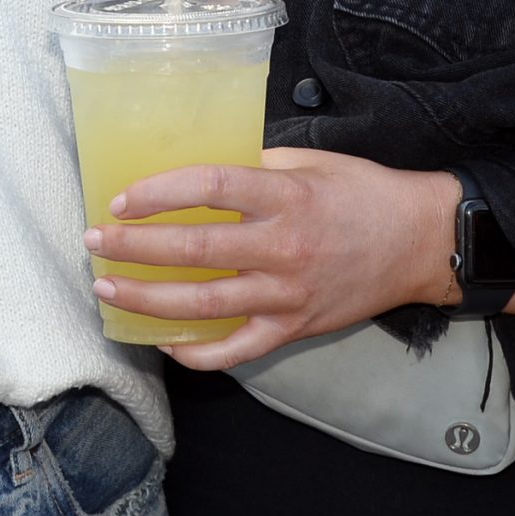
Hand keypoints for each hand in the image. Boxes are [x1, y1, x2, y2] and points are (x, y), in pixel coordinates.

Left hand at [84, 149, 458, 371]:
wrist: (419, 241)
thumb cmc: (363, 192)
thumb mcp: (310, 162)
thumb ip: (254, 166)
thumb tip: (196, 172)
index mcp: (285, 197)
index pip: (208, 189)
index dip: (158, 193)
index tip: (122, 200)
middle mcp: (282, 248)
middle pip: (193, 250)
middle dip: (134, 248)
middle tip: (95, 243)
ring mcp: (287, 295)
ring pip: (204, 305)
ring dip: (148, 299)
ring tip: (109, 290)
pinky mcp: (294, 329)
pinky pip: (236, 351)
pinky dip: (197, 353)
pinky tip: (164, 342)